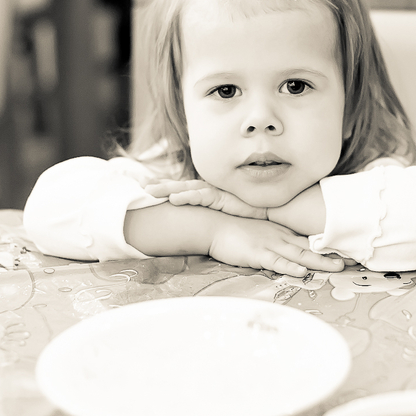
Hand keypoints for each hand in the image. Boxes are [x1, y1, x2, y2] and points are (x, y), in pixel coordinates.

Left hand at [145, 179, 266, 219]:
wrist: (277, 210)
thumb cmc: (253, 216)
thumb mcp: (228, 218)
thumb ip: (213, 220)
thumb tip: (198, 230)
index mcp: (208, 195)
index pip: (182, 190)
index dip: (165, 189)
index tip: (146, 190)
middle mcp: (210, 191)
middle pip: (179, 187)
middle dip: (159, 186)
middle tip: (139, 186)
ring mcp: (216, 192)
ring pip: (186, 189)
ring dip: (167, 189)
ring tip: (149, 192)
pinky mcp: (223, 197)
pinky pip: (201, 196)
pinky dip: (186, 197)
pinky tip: (173, 199)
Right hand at [208, 215, 344, 275]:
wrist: (212, 224)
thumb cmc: (233, 230)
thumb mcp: (258, 232)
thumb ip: (273, 240)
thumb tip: (288, 251)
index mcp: (280, 232)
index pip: (307, 239)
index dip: (327, 245)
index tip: (347, 249)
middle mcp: (279, 237)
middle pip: (310, 246)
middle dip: (332, 254)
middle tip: (353, 259)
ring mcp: (269, 244)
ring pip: (299, 254)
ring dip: (319, 261)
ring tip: (338, 266)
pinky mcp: (256, 253)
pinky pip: (276, 261)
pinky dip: (290, 266)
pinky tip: (302, 271)